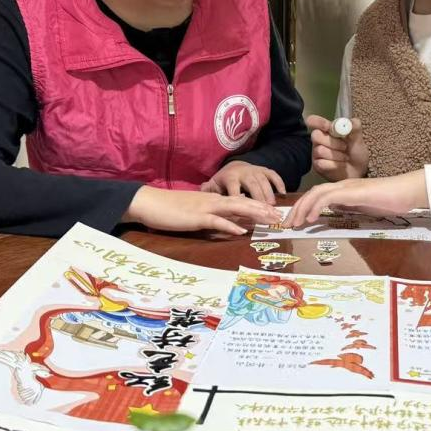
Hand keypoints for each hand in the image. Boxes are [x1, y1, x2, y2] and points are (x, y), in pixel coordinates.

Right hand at [125, 185, 279, 236]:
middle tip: (280, 217)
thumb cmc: (172, 209)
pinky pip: (216, 221)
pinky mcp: (196, 217)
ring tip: (269, 220)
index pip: (241, 201)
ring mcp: (205, 208)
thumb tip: (233, 225)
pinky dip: (230, 226)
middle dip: (263, 209)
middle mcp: (213, 201)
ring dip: (254, 214)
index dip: (259, 206)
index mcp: (214, 199)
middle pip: (244, 203)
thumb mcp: (197, 212)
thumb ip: (215, 217)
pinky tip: (242, 231)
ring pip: (235, 209)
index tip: (274, 212)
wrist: (150, 203)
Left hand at [199, 161, 285, 204]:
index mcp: (230, 177)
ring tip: (273, 207)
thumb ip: (208, 190)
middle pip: (252, 186)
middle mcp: (244, 172)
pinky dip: (279, 183)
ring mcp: (255, 170)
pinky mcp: (264, 170)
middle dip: (259, 198)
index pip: (234, 189)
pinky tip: (283, 193)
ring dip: (269, 194)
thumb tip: (202, 189)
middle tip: (265, 212)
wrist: (235, 165)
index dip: (239, 199)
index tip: (242, 212)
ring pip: (264, 181)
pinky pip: (274, 175)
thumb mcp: (214, 185)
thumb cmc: (224, 181)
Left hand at [282, 170, 427, 228]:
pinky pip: (329, 197)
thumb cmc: (390, 200)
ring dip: (302, 208)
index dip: (303, 207)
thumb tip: (333, 210)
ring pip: (317, 193)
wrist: (407, 192)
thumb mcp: (364, 206)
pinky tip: (311, 218)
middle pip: (312, 193)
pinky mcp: (354, 192)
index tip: (294, 222)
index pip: (317, 195)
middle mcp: (342, 185)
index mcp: (344, 189)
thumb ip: (348, 206)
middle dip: (296, 208)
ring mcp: (348, 187)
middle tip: (287, 225)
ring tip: (294, 223)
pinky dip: (317, 206)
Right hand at [307, 114, 369, 181]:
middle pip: (316, 135)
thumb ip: (355, 129)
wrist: (358, 171)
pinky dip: (334, 165)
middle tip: (345, 147)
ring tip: (345, 158)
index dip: (318, 122)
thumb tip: (351, 121)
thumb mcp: (359, 140)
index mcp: (328, 130)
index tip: (327, 126)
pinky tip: (339, 165)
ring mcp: (317, 153)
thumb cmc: (356, 154)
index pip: (315, 121)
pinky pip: (321, 163)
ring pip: (320, 150)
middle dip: (333, 142)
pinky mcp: (317, 165)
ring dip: (337, 155)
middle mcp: (320, 140)